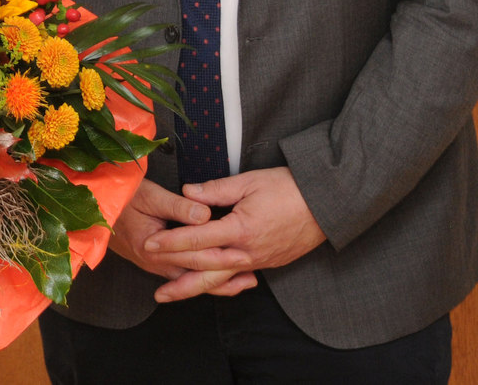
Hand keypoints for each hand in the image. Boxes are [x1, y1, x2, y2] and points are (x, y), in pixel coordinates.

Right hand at [110, 178, 256, 302]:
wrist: (97, 206)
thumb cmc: (121, 197)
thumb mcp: (149, 195)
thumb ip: (178, 206)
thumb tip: (204, 214)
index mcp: (153, 246)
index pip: (194, 254)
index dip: (221, 254)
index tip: (244, 252)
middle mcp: (155, 263)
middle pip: (196, 272)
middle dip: (226, 274)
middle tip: (252, 272)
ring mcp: (155, 267)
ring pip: (191, 280)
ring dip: (218, 282)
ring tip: (245, 282)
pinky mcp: (156, 265)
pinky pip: (184, 277)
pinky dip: (204, 280)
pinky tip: (220, 280)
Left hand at [142, 167, 325, 300]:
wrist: (327, 204)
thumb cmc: (289, 188)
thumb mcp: (249, 181)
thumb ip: (215, 190)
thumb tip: (187, 193)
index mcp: (241, 229)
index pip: (197, 239)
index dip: (171, 243)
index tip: (150, 245)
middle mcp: (248, 251)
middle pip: (205, 269)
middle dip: (176, 277)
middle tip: (153, 286)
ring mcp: (259, 261)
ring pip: (220, 280)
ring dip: (193, 289)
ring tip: (171, 295)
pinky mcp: (267, 263)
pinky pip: (236, 278)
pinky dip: (218, 285)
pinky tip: (205, 288)